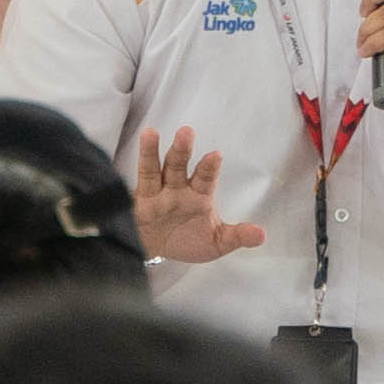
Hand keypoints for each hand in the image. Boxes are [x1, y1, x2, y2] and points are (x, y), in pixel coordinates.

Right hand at [134, 128, 267, 263]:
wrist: (158, 250)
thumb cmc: (188, 240)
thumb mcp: (216, 242)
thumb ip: (237, 236)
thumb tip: (262, 235)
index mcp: (198, 193)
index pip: (205, 177)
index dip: (209, 166)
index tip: (215, 155)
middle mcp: (176, 188)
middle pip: (178, 165)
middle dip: (182, 150)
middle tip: (186, 133)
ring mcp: (155, 193)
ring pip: (153, 170)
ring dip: (151, 152)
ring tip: (150, 134)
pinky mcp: (137, 203)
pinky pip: (133, 189)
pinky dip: (129, 179)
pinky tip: (121, 165)